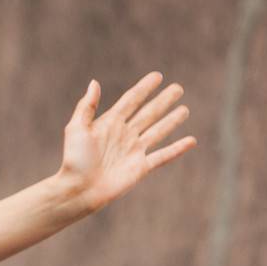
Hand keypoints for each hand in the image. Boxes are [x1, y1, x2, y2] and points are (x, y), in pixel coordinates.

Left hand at [59, 71, 194, 211]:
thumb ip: (86, 106)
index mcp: (110, 123)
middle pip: (149, 113)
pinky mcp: (140, 168)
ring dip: (172, 120)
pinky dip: (178, 149)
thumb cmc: (74, 160)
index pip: (131, 100)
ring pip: (158, 131)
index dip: (144, 88)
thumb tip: (94, 82)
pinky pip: (163, 156)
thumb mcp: (76, 129)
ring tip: (185, 110)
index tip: (157, 76)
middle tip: (178, 88)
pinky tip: (191, 141)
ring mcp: (134, 151)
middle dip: (163, 100)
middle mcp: (124, 135)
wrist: (78, 190)